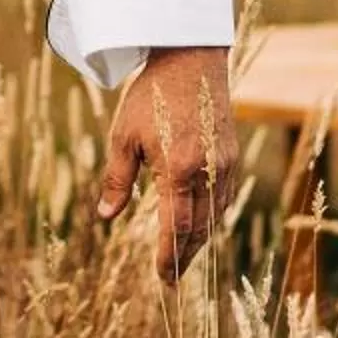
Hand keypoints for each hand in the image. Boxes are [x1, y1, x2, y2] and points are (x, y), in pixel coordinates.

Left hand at [97, 44, 240, 283]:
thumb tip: (106, 216)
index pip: (175, 227)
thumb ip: (117, 179)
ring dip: (200, 240)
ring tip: (182, 257)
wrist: (190, 58)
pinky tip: (200, 224)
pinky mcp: (232, 155)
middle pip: (199, 228)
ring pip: (215, 215)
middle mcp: (207, 171)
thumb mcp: (123, 136)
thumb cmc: (150, 94)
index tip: (161, 277)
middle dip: (185, 256)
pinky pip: (225, 197)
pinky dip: (212, 217)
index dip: (168, 255)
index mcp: (178, 168)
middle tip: (171, 278)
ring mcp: (224, 164)